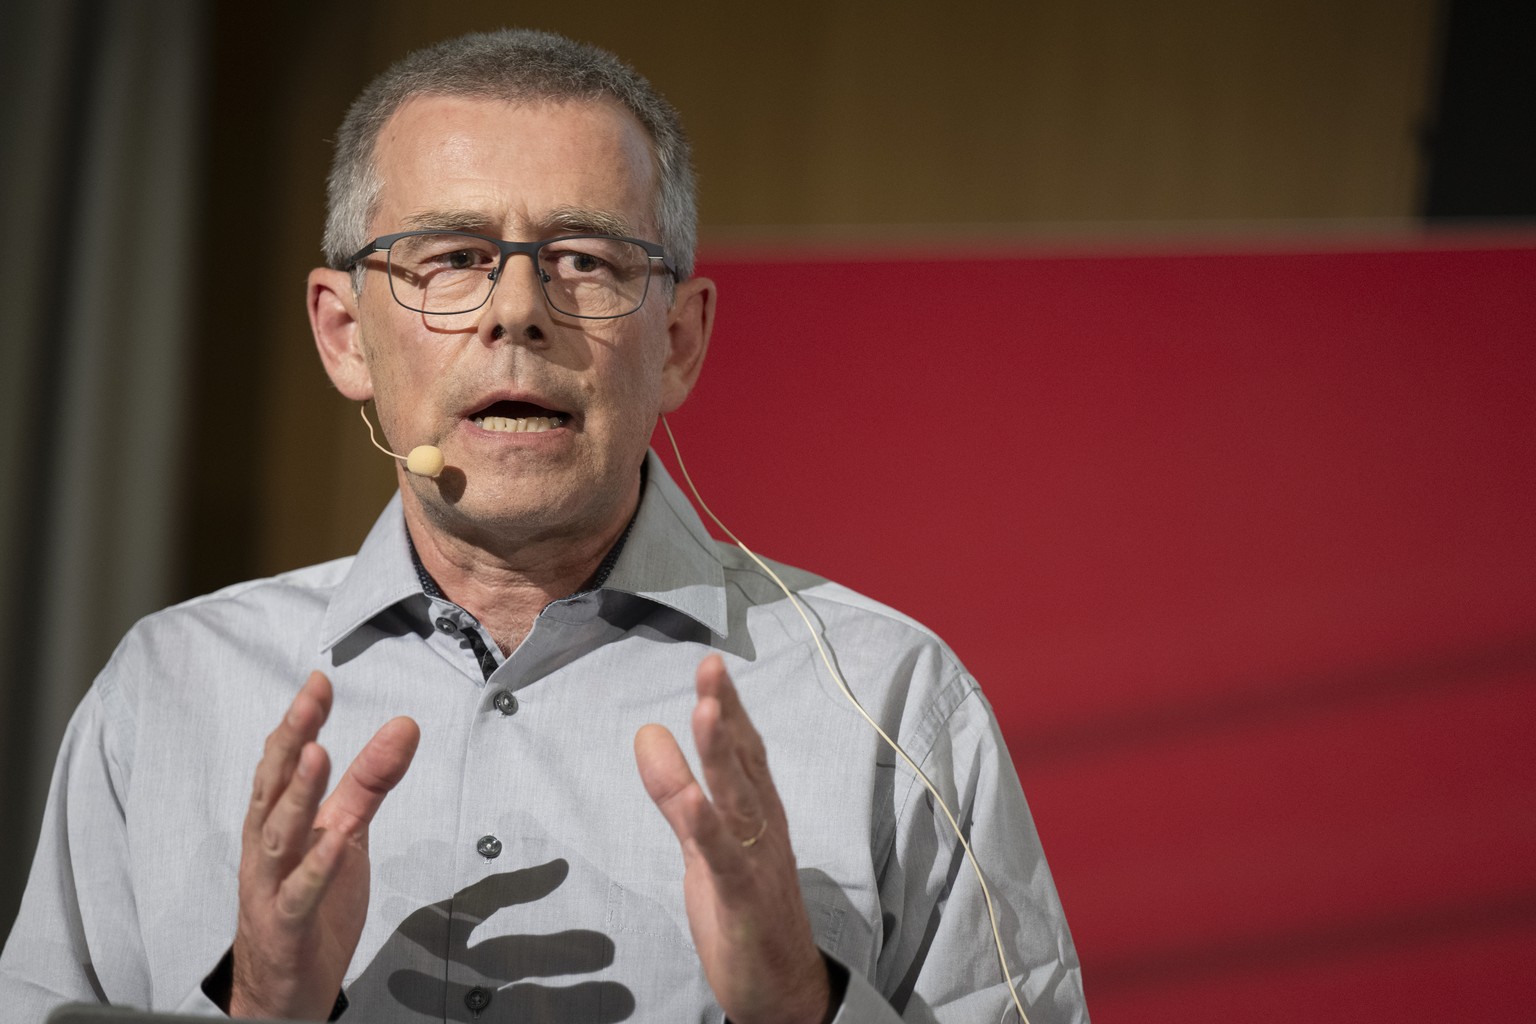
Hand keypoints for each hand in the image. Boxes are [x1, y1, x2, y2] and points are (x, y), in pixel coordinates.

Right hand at [229, 671, 419, 1019]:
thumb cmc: (309, 903)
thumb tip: (405, 726)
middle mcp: (265, 850)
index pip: (283, 764)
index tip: (319, 681)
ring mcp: (269, 889)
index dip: (299, 722)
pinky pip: (298, 896)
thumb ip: (370, 782)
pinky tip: (334, 842)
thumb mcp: (345, 833)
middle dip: (292, 740)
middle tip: (310, 697)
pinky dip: (315, 869)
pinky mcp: (284, 928)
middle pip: (272, 788)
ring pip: (276, 837)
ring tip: (316, 753)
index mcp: (277, 822)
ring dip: (296, 795)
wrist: (283, 988)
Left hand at [634, 655, 832, 1023]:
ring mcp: (757, 862)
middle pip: (745, 763)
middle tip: (712, 667)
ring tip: (706, 710)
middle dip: (727, 713)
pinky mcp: (743, 898)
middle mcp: (764, 829)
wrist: (783, 987)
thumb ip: (676, 793)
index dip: (731, 708)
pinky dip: (709, 827)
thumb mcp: (705, 846)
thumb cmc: (746, 910)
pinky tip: (693, 801)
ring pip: (739, 800)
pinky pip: (726, 859)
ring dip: (722, 755)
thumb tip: (648, 734)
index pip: (746, 751)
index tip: (713, 666)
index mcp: (759, 815)